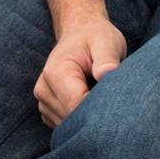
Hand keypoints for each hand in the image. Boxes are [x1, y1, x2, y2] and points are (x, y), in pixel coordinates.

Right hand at [34, 15, 126, 129]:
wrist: (80, 33)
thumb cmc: (95, 37)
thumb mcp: (107, 41)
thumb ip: (107, 58)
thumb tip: (106, 74)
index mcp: (55, 72)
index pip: (77, 105)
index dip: (99, 106)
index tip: (116, 98)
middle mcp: (43, 90)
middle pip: (71, 118)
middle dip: (94, 112)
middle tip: (112, 95)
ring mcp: (43, 102)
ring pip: (69, 125)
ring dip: (87, 116)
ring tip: (99, 92)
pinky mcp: (48, 111)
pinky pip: (66, 126)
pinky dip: (80, 119)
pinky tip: (90, 100)